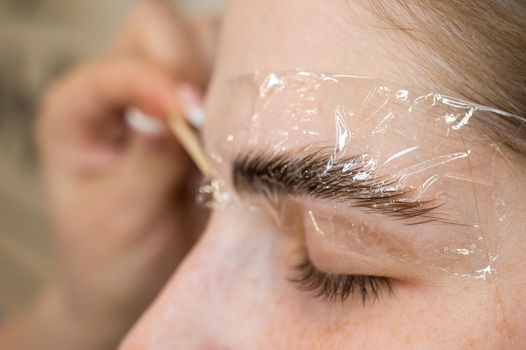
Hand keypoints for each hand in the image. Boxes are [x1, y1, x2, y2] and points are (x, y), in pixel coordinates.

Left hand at [13, 2, 216, 347]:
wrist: (139, 283)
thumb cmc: (114, 256)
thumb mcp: (120, 219)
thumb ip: (146, 165)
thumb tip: (176, 115)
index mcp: (79, 111)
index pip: (116, 66)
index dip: (152, 80)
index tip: (189, 112)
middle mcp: (124, 90)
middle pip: (161, 30)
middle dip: (192, 69)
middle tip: (212, 123)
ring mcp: (171, 95)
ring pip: (205, 40)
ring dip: (225, 75)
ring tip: (232, 130)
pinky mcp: (209, 110)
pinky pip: (236, 74)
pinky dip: (249, 93)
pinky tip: (249, 132)